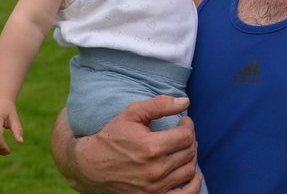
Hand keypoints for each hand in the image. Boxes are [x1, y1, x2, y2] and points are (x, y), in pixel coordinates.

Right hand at [53, 96, 200, 193]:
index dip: (188, 125)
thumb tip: (186, 102)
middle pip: (189, 152)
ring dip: (191, 157)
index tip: (182, 121)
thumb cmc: (113, 136)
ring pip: (189, 170)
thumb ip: (159, 105)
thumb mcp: (132, 113)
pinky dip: (194, 184)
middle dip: (190, 138)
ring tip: (182, 148)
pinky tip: (192, 173)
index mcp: (150, 147)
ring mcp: (154, 188)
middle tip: (182, 133)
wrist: (92, 165)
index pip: (185, 136)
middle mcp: (154, 170)